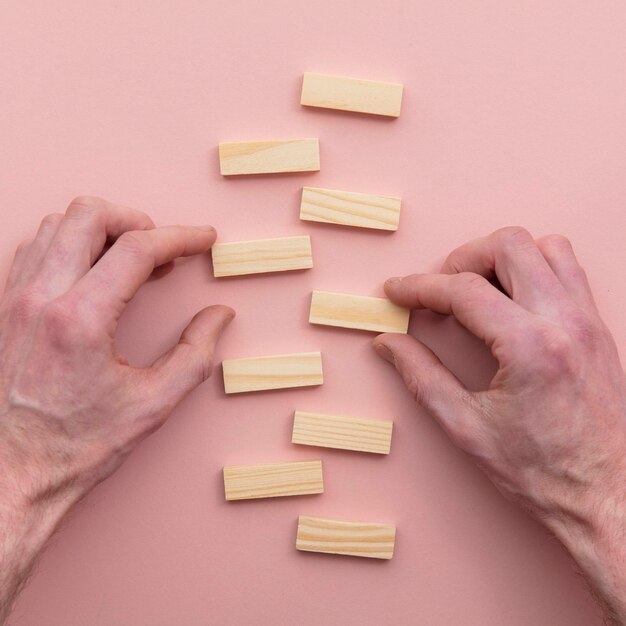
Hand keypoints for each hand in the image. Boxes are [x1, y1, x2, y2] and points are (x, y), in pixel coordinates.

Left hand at [0, 197, 232, 620]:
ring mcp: (12, 300)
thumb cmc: (73, 447)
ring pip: (55, 224)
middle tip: (161, 246)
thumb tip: (218, 316)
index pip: (137, 248)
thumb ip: (195, 354)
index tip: (203, 239)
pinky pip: (33, 248)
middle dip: (136, 219)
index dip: (181, 236)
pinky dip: (68, 244)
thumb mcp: (151, 405)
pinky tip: (90, 273)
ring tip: (128, 259)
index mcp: (80, 320)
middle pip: (88, 214)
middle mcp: (39, 298)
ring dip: (100, 230)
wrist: (8, 475)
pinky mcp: (0, 308)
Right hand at [373, 227, 625, 623]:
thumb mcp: (466, 428)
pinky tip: (511, 300)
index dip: (419, 286)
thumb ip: (421, 376)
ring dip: (502, 257)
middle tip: (439, 289)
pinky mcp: (598, 328)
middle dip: (461, 258)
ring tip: (476, 288)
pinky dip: (533, 268)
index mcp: (531, 347)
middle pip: (509, 245)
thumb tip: (388, 344)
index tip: (396, 291)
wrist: (609, 497)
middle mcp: (566, 321)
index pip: (463, 290)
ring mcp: (588, 321)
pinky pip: (568, 269)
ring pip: (546, 246)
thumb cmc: (544, 472)